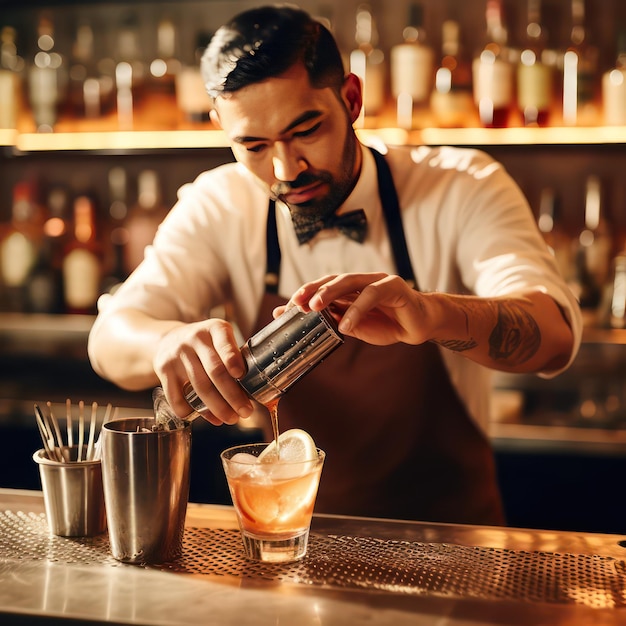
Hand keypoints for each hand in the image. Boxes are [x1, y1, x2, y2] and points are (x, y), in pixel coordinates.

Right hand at [153, 319, 253, 425]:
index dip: (233, 360)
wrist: (169, 338)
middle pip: (215, 371)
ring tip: (230, 418)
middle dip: (232, 395)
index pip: (225, 345)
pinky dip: (191, 411)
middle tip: (245, 412)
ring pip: (199, 387)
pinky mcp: (163, 369)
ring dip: (217, 407)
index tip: (241, 376)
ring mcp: (178, 353)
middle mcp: (195, 338)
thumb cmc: (205, 343)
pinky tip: (205, 417)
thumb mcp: (220, 339)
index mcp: (215, 328)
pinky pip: (177, 396)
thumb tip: (250, 392)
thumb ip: (234, 357)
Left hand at [275, 273, 429, 345]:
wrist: (419, 327)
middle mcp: (361, 281)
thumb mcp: (354, 327)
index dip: (305, 295)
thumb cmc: (387, 324)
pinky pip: (372, 295)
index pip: (323, 287)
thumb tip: (303, 321)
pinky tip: (346, 325)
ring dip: (330, 292)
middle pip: (333, 279)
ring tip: (316, 307)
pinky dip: (357, 309)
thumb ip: (332, 322)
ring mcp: (378, 281)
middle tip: (298, 303)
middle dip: (313, 290)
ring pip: (349, 281)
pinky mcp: (394, 286)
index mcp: (350, 289)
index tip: (286, 309)